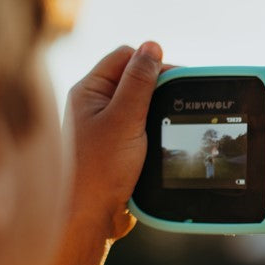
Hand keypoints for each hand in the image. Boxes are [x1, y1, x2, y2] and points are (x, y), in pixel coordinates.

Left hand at [63, 42, 164, 241]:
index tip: (176, 80)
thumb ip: (139, 82)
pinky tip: (161, 140)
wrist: (88, 218)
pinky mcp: (113, 149)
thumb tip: (153, 47)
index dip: (152, 63)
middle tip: (177, 104)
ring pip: (138, 106)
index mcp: (88, 91)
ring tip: (169, 124)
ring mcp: (102, 128)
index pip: (125, 57)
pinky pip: (138, 128)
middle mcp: (92, 106)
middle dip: (157, 89)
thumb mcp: (124, 119)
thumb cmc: (98, 170)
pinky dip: (152, 131)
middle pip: (133, 80)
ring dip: (156, 111)